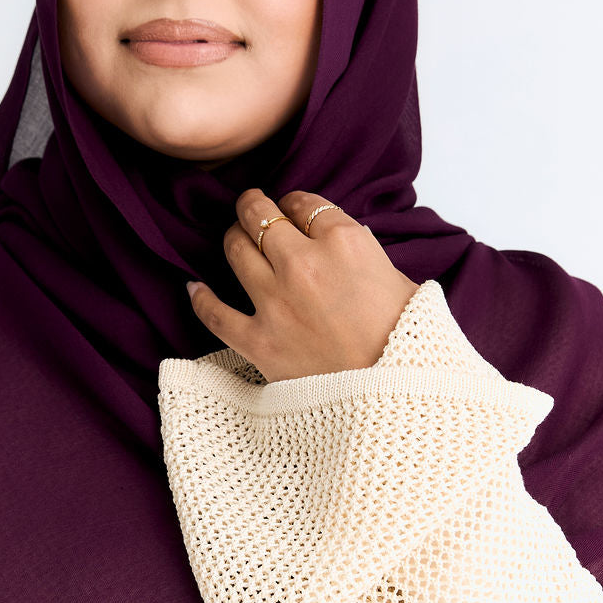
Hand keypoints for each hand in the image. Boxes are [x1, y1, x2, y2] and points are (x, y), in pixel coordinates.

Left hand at [186, 187, 419, 382]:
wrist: (396, 399)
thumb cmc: (407, 343)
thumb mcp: (399, 281)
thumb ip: (364, 255)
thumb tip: (340, 242)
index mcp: (344, 243)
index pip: (304, 202)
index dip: (295, 203)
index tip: (295, 211)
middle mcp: (303, 264)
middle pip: (260, 216)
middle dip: (254, 207)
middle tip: (252, 208)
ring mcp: (276, 302)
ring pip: (235, 249)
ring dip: (232, 238)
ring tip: (235, 238)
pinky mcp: (258, 341)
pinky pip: (213, 312)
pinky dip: (201, 297)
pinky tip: (195, 288)